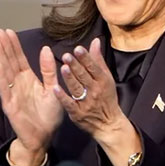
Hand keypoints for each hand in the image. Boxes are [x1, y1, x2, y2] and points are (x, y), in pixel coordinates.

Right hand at [0, 28, 62, 162]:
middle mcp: (18, 84)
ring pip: (5, 71)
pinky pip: (5, 88)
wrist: (44, 136)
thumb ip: (49, 70)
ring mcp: (12, 93)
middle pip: (10, 61)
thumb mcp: (53, 89)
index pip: (19, 58)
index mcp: (28, 79)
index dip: (14, 45)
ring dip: (0, 56)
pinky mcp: (10, 104)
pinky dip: (1, 76)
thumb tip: (46, 48)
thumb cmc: (49, 115)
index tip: (9, 31)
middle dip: (4, 46)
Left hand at [54, 38, 141, 165]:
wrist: (109, 124)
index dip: (86, 58)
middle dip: (76, 66)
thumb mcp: (106, 78)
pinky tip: (55, 88)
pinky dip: (62, 97)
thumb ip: (98, 60)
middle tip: (67, 55)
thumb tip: (95, 41)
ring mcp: (86, 103)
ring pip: (77, 88)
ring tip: (63, 68)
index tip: (78, 49)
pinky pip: (69, 104)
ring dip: (70, 78)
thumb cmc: (107, 98)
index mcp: (103, 81)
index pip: (93, 67)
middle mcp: (95, 91)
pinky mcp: (77, 113)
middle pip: (84, 77)